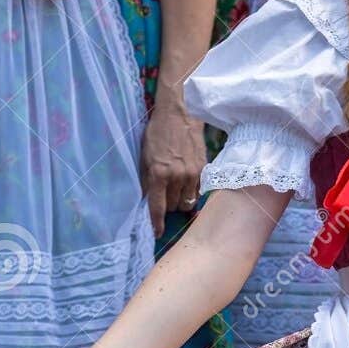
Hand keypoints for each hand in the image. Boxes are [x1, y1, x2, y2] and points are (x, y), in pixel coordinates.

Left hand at [140, 85, 206, 238]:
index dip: (157, 223)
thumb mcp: (145, 155)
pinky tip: (185, 183)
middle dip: (167, 205)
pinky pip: (197, 192)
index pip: (158, 207)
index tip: (157, 233)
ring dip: (179, 200)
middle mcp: (178, 177)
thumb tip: (149, 200)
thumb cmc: (158, 133)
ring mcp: (193, 174)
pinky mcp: (203, 170)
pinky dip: (190, 192)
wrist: (181, 114)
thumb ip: (147, 180)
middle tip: (163, 195)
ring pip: (186, 202)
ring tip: (175, 189)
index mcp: (159, 173)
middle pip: (173, 207)